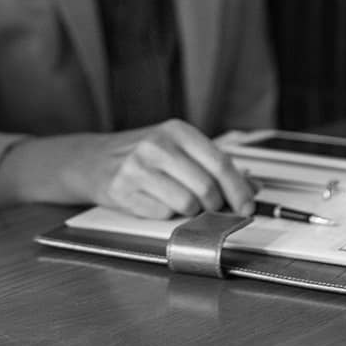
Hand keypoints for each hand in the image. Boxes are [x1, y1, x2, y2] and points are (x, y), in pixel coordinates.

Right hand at [67, 119, 255, 220]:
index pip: (220, 163)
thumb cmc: (142, 154)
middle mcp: (157, 145)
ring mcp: (138, 168)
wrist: (93, 160)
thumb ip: (214, 165)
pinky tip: (156, 201)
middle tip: (211, 206)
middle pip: (206, 187)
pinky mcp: (123, 190)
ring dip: (190, 211)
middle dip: (214, 204)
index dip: (238, 190)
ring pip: (186, 204)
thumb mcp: (178, 148)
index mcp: (177, 130)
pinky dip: (166, 214)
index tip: (247, 205)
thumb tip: (252, 187)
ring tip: (179, 201)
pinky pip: (162, 214)